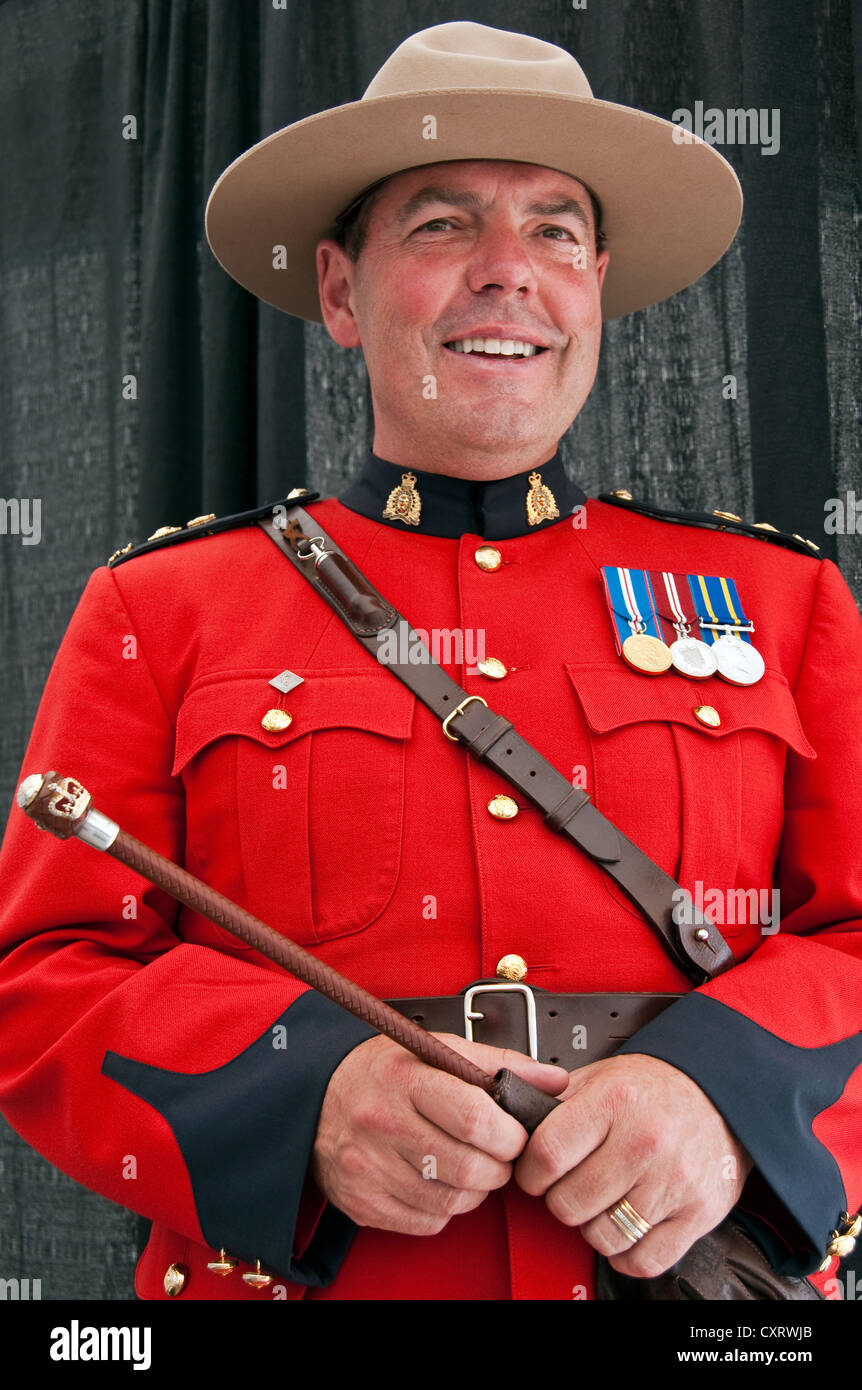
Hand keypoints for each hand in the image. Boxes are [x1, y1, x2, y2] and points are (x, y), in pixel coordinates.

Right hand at [310, 1032, 568, 1235]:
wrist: (315, 1096)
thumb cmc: (384, 1071)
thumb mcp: (437, 1049)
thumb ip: (500, 1063)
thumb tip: (554, 1081)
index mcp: (405, 1079)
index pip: (475, 1118)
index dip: (509, 1134)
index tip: (513, 1132)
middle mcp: (383, 1124)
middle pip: (469, 1168)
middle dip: (499, 1167)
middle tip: (497, 1153)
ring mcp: (369, 1168)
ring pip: (453, 1200)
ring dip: (476, 1189)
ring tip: (469, 1164)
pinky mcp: (362, 1202)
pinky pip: (428, 1222)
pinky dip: (446, 1207)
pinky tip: (439, 1180)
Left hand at [514, 1052, 753, 1276]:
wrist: (720, 1091)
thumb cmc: (656, 1087)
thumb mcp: (603, 1075)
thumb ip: (558, 1102)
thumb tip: (515, 1126)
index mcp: (615, 1102)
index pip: (547, 1154)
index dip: (529, 1171)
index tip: (534, 1173)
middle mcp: (645, 1141)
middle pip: (570, 1202)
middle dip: (559, 1200)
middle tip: (569, 1186)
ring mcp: (673, 1181)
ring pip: (603, 1236)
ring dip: (592, 1227)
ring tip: (600, 1203)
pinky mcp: (698, 1213)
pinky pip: (644, 1260)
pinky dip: (625, 1254)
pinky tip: (623, 1228)